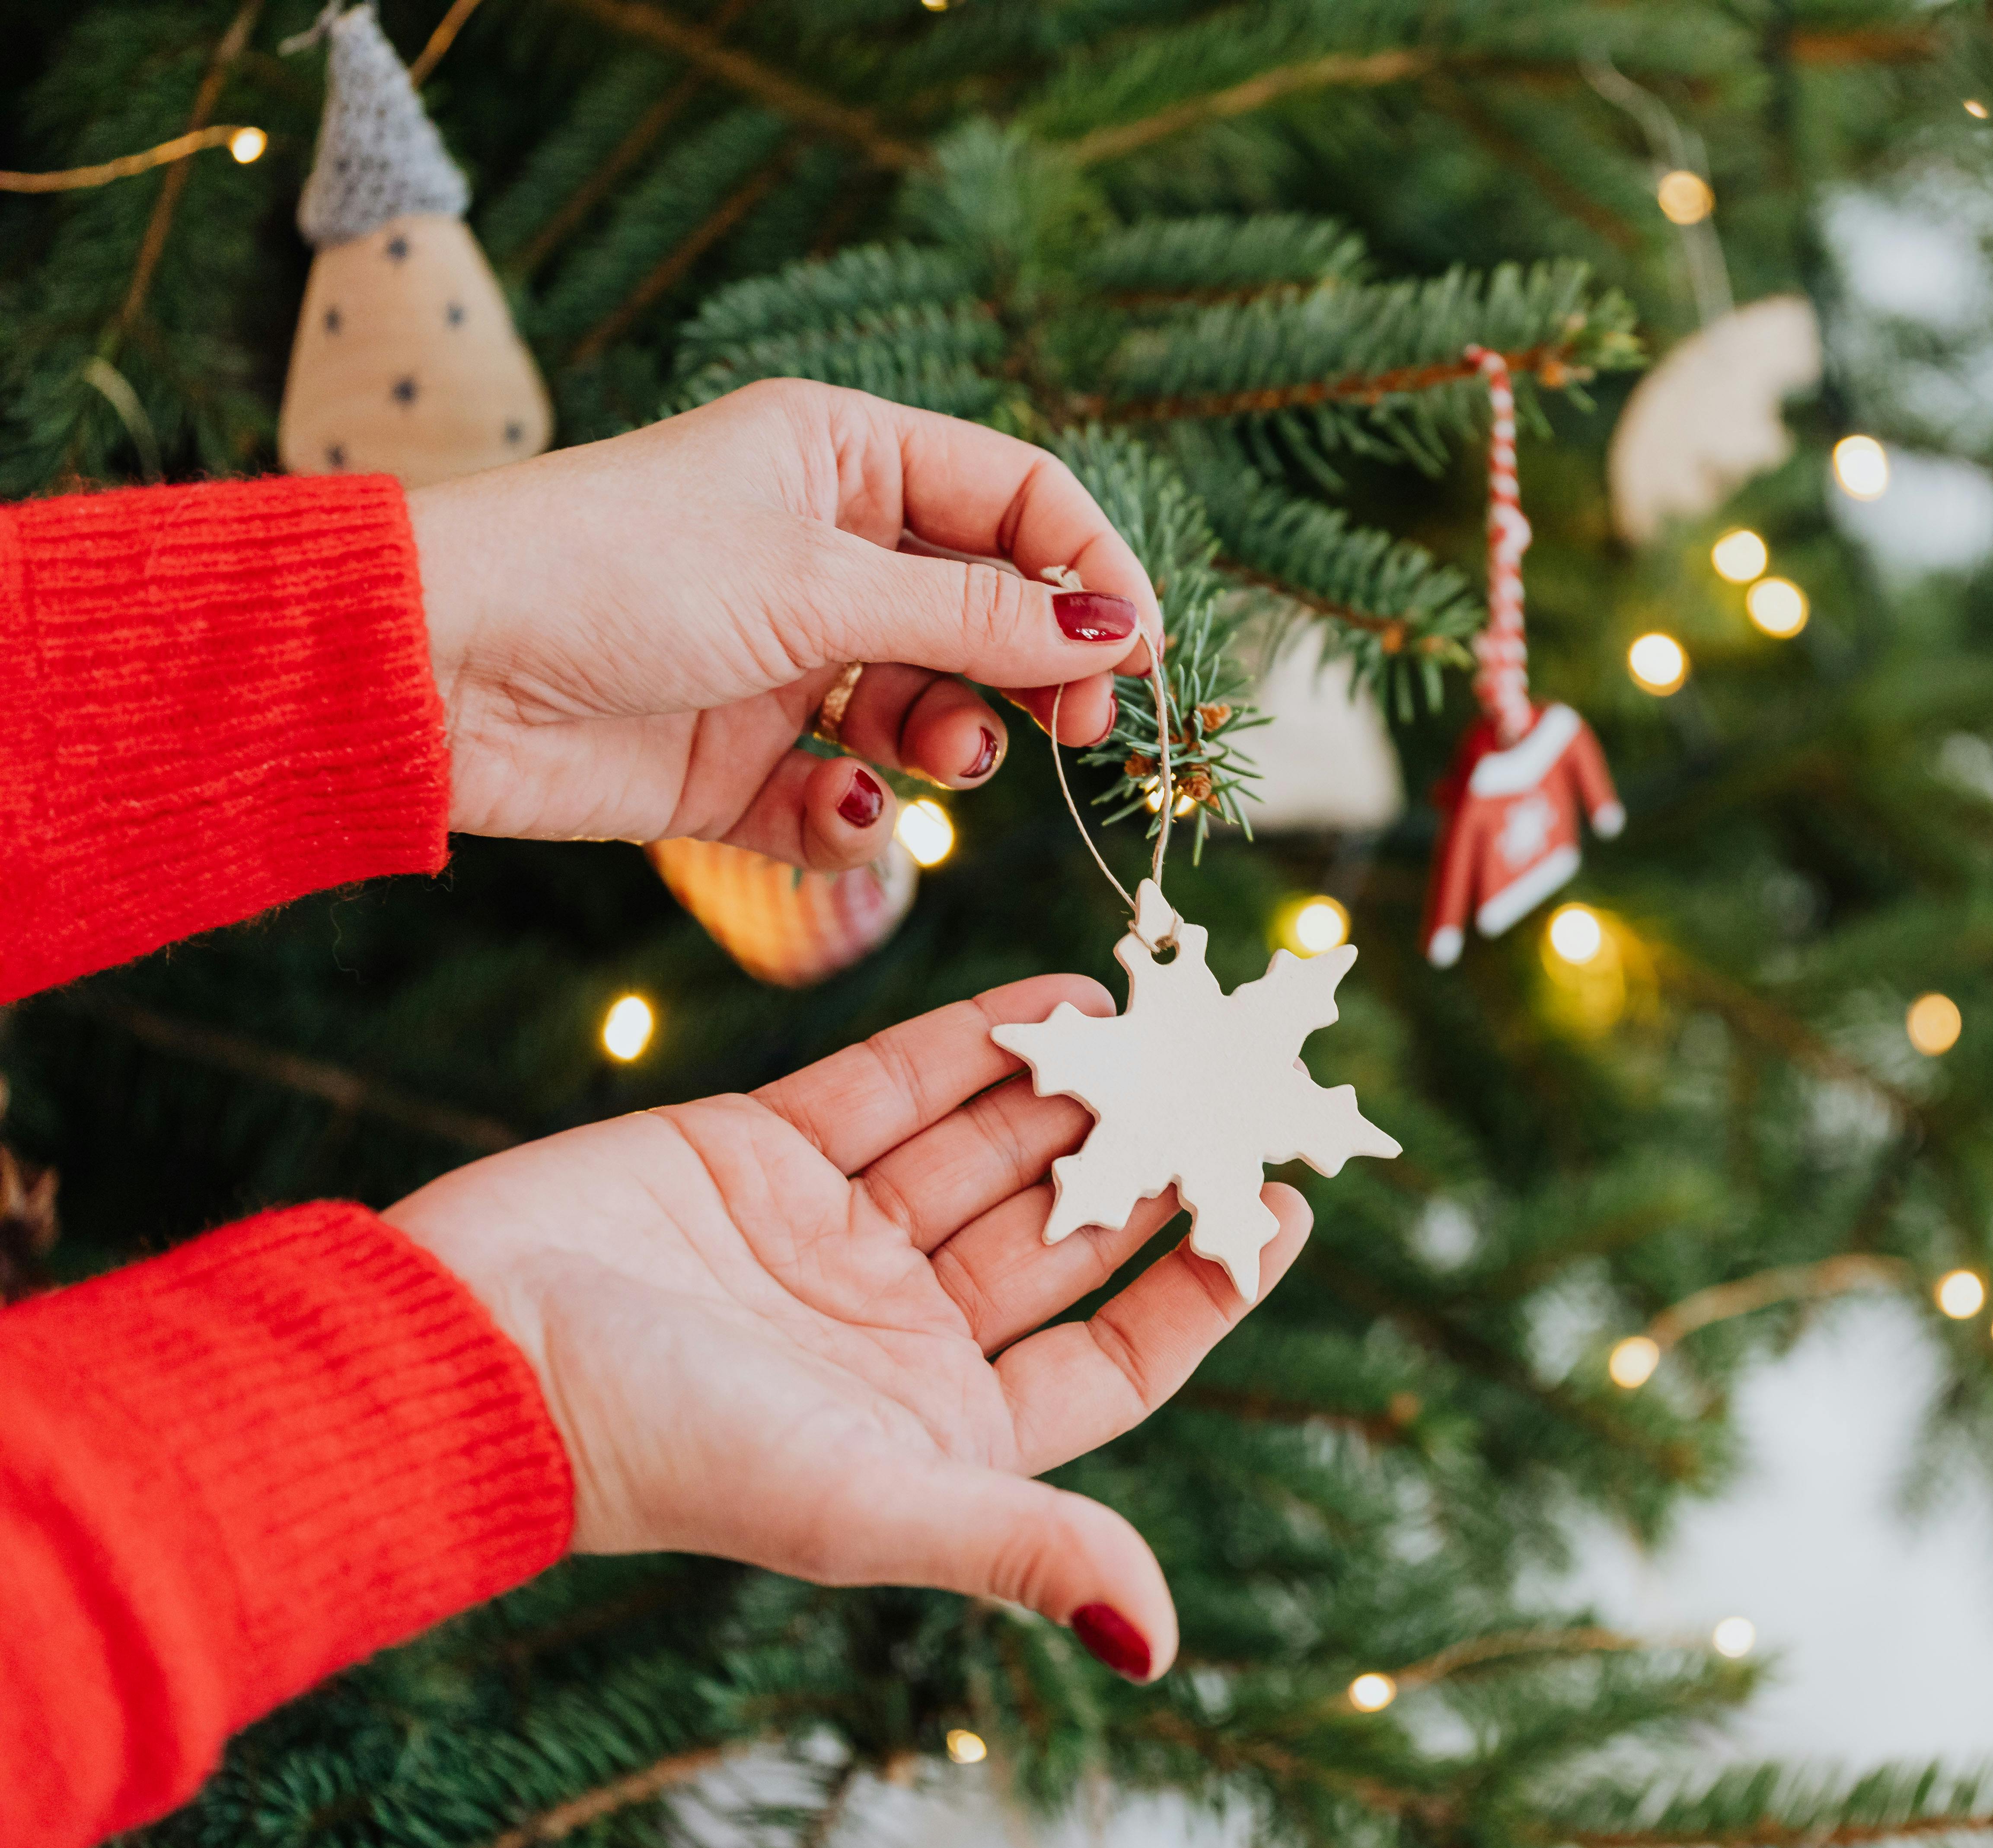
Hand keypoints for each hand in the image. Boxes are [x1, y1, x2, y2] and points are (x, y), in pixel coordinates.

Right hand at [384, 975, 1299, 1680]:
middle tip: (1240, 1083)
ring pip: (992, 1148)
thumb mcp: (860, 1504)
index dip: (1203, 1285)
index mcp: (939, 1426)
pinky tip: (1065, 996)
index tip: (1282, 1206)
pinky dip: (981, 1040)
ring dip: (1079, 1090)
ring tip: (1171, 1021)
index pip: (1112, 1352)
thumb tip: (1155, 1640)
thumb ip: (1017, 1547)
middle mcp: (899, 1333)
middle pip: (1065, 1234)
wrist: (462, 1348)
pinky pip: (901, 1084)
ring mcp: (834, 1239)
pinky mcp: (766, 1152)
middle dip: (1151, 1160)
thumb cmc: (658, 1449)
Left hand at [409, 378, 1160, 870]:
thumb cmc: (608, 574)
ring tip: (936, 759)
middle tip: (1079, 725)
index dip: (1091, 571)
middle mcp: (823, 555)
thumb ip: (977, 616)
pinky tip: (839, 813)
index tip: (1137, 652)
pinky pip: (844, 803)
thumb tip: (1117, 630)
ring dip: (952, 744)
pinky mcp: (741, 763)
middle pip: (990, 614)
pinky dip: (856, 821)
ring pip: (929, 713)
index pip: (1019, 501)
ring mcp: (785, 663)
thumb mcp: (817, 581)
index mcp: (843, 461)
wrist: (434, 670)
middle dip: (1038, 671)